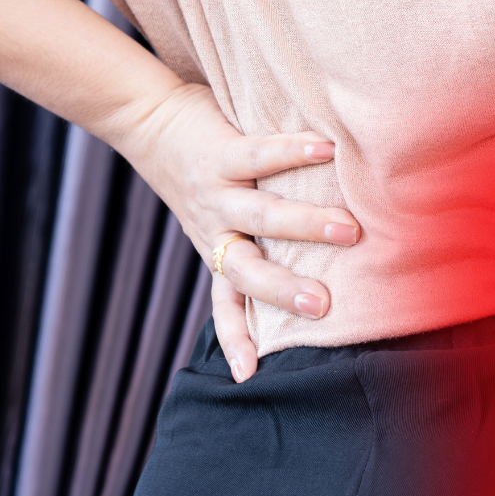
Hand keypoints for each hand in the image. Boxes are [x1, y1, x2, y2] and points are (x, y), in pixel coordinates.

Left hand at [121, 83, 360, 382]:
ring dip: (306, 225)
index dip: (236, 338)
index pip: (226, 303)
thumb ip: (254, 239)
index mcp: (216, 250)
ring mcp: (216, 192)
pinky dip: (294, 152)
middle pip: (246, 271)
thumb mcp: (216, 218)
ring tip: (348, 231)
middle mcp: (215, 229)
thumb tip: (318, 267)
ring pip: (261, 215)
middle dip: (284, 291)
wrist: (146, 120)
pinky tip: (327, 150)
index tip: (248, 376)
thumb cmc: (197, 171)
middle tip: (323, 306)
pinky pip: (259, 153)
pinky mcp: (219, 152)